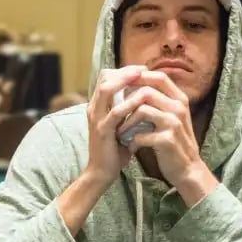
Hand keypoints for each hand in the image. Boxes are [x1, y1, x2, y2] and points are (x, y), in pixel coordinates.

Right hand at [85, 66, 146, 186]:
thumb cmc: (114, 150)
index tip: (142, 70)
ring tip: (142, 75)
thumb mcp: (122, 125)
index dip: (123, 70)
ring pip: (106, 89)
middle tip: (144, 68)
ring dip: (125, 80)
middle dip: (125, 70)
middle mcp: (94, 108)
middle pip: (105, 78)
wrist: (102, 172)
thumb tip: (147, 96)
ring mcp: (96, 118)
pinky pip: (115, 112)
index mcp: (98, 106)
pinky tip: (142, 98)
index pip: (106, 77)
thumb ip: (129, 111)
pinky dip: (128, 103)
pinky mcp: (102, 130)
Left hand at [117, 70, 217, 204]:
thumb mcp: (169, 118)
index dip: (139, 77)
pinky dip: (132, 141)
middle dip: (127, 102)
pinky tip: (130, 147)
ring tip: (121, 133)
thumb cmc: (172, 142)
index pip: (160, 77)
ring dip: (126, 122)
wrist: (186, 169)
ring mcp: (174, 123)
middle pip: (147, 92)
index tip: (123, 86)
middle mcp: (179, 108)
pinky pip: (141, 134)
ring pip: (142, 110)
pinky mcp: (168, 140)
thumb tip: (132, 85)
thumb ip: (158, 102)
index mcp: (179, 100)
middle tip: (116, 113)